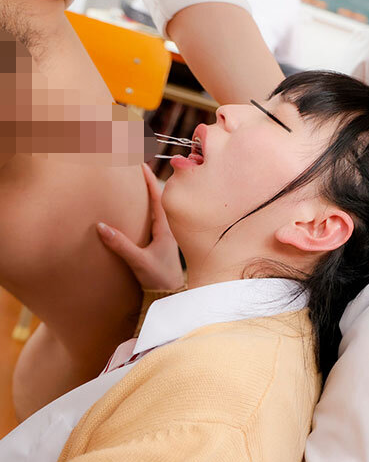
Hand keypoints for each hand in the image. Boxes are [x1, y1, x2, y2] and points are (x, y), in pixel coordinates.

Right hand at [96, 164, 183, 290]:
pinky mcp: (164, 245)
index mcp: (167, 229)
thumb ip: (120, 245)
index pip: (158, 198)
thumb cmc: (160, 279)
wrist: (174, 296)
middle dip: (148, 183)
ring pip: (159, 210)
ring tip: (137, 184)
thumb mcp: (138, 262)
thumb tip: (100, 226)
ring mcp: (168, 236)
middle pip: (160, 200)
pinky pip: (157, 221)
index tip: (140, 164)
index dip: (149, 180)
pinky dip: (149, 210)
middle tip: (137, 168)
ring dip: (149, 196)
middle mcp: (170, 229)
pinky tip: (140, 211)